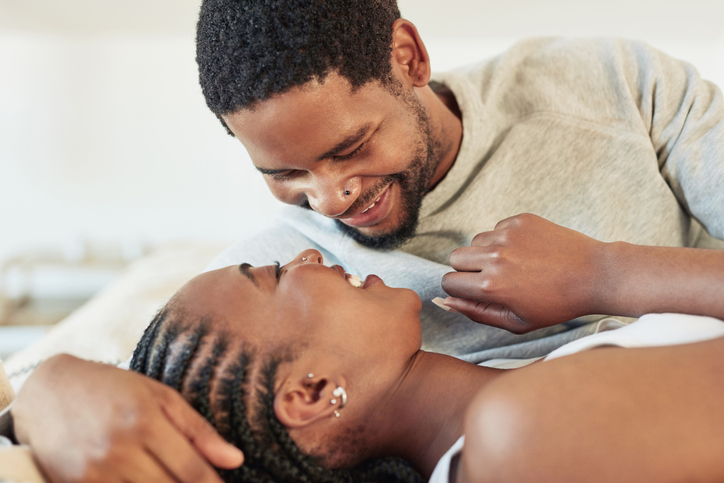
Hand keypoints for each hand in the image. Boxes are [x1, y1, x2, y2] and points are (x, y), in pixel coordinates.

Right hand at [12, 354, 242, 482]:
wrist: (47, 392)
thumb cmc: (112, 388)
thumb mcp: (160, 397)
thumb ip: (198, 430)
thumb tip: (235, 460)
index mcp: (145, 420)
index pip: (191, 469)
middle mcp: (118, 448)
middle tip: (202, 482)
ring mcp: (93, 472)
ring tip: (168, 476)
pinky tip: (144, 480)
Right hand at [441, 213, 604, 332]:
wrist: (594, 275)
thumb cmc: (557, 304)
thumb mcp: (516, 322)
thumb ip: (476, 313)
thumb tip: (447, 302)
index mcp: (491, 286)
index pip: (449, 282)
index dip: (459, 290)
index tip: (475, 292)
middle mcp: (494, 257)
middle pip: (455, 258)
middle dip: (466, 270)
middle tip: (490, 278)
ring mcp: (507, 234)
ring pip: (474, 241)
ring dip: (485, 253)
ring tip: (513, 265)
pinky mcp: (520, 219)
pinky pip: (496, 228)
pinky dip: (504, 239)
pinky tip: (527, 252)